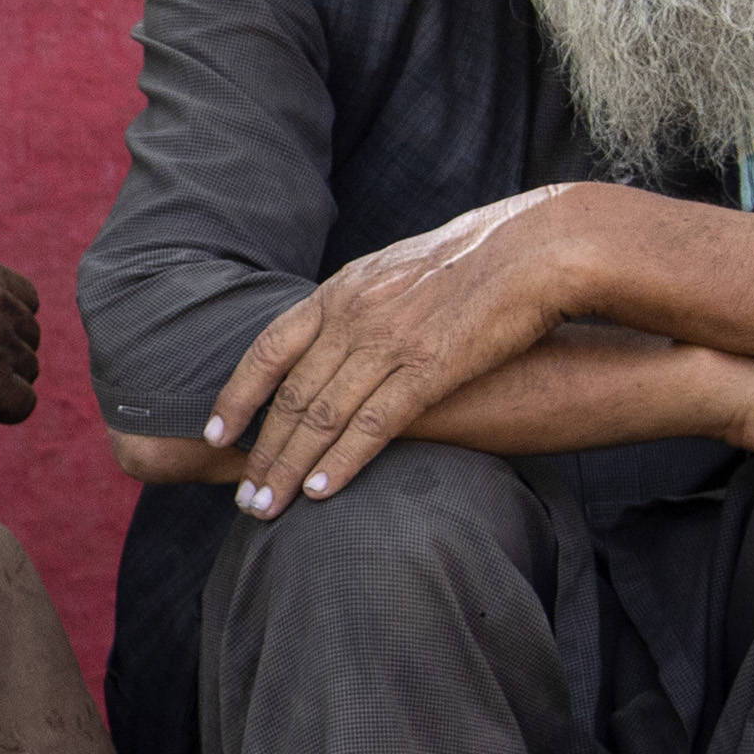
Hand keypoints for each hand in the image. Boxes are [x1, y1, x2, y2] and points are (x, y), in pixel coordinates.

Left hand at [207, 186, 581, 514]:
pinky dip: (343, 461)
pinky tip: (321, 492)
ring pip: (323, 415)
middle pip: (291, 394)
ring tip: (267, 506)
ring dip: (290, 467)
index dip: (238, 394)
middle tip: (243, 496)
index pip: (268, 349)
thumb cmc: (475, 262)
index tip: (216, 434)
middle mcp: (353, 316)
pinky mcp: (431, 367)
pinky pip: (374, 423)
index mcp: (340, 291)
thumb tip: (334, 335)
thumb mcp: (396, 272)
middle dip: (262, 451)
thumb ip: (359, 306)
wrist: (537, 248)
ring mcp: (389, 341)